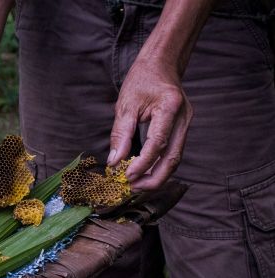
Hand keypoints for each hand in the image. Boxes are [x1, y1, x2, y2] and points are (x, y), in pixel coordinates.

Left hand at [107, 59, 192, 190]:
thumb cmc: (141, 81)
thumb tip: (114, 162)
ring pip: (175, 158)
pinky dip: (160, 165)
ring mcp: (186, 124)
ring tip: (137, 185)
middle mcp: (183, 117)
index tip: (127, 176)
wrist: (161, 65)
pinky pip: (173, 152)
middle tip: (134, 188)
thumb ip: (121, 134)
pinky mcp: (183, 129)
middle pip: (173, 158)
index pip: (158, 143)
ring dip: (157, 175)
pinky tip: (145, 173)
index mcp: (170, 107)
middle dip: (154, 178)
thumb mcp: (125, 105)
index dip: (143, 163)